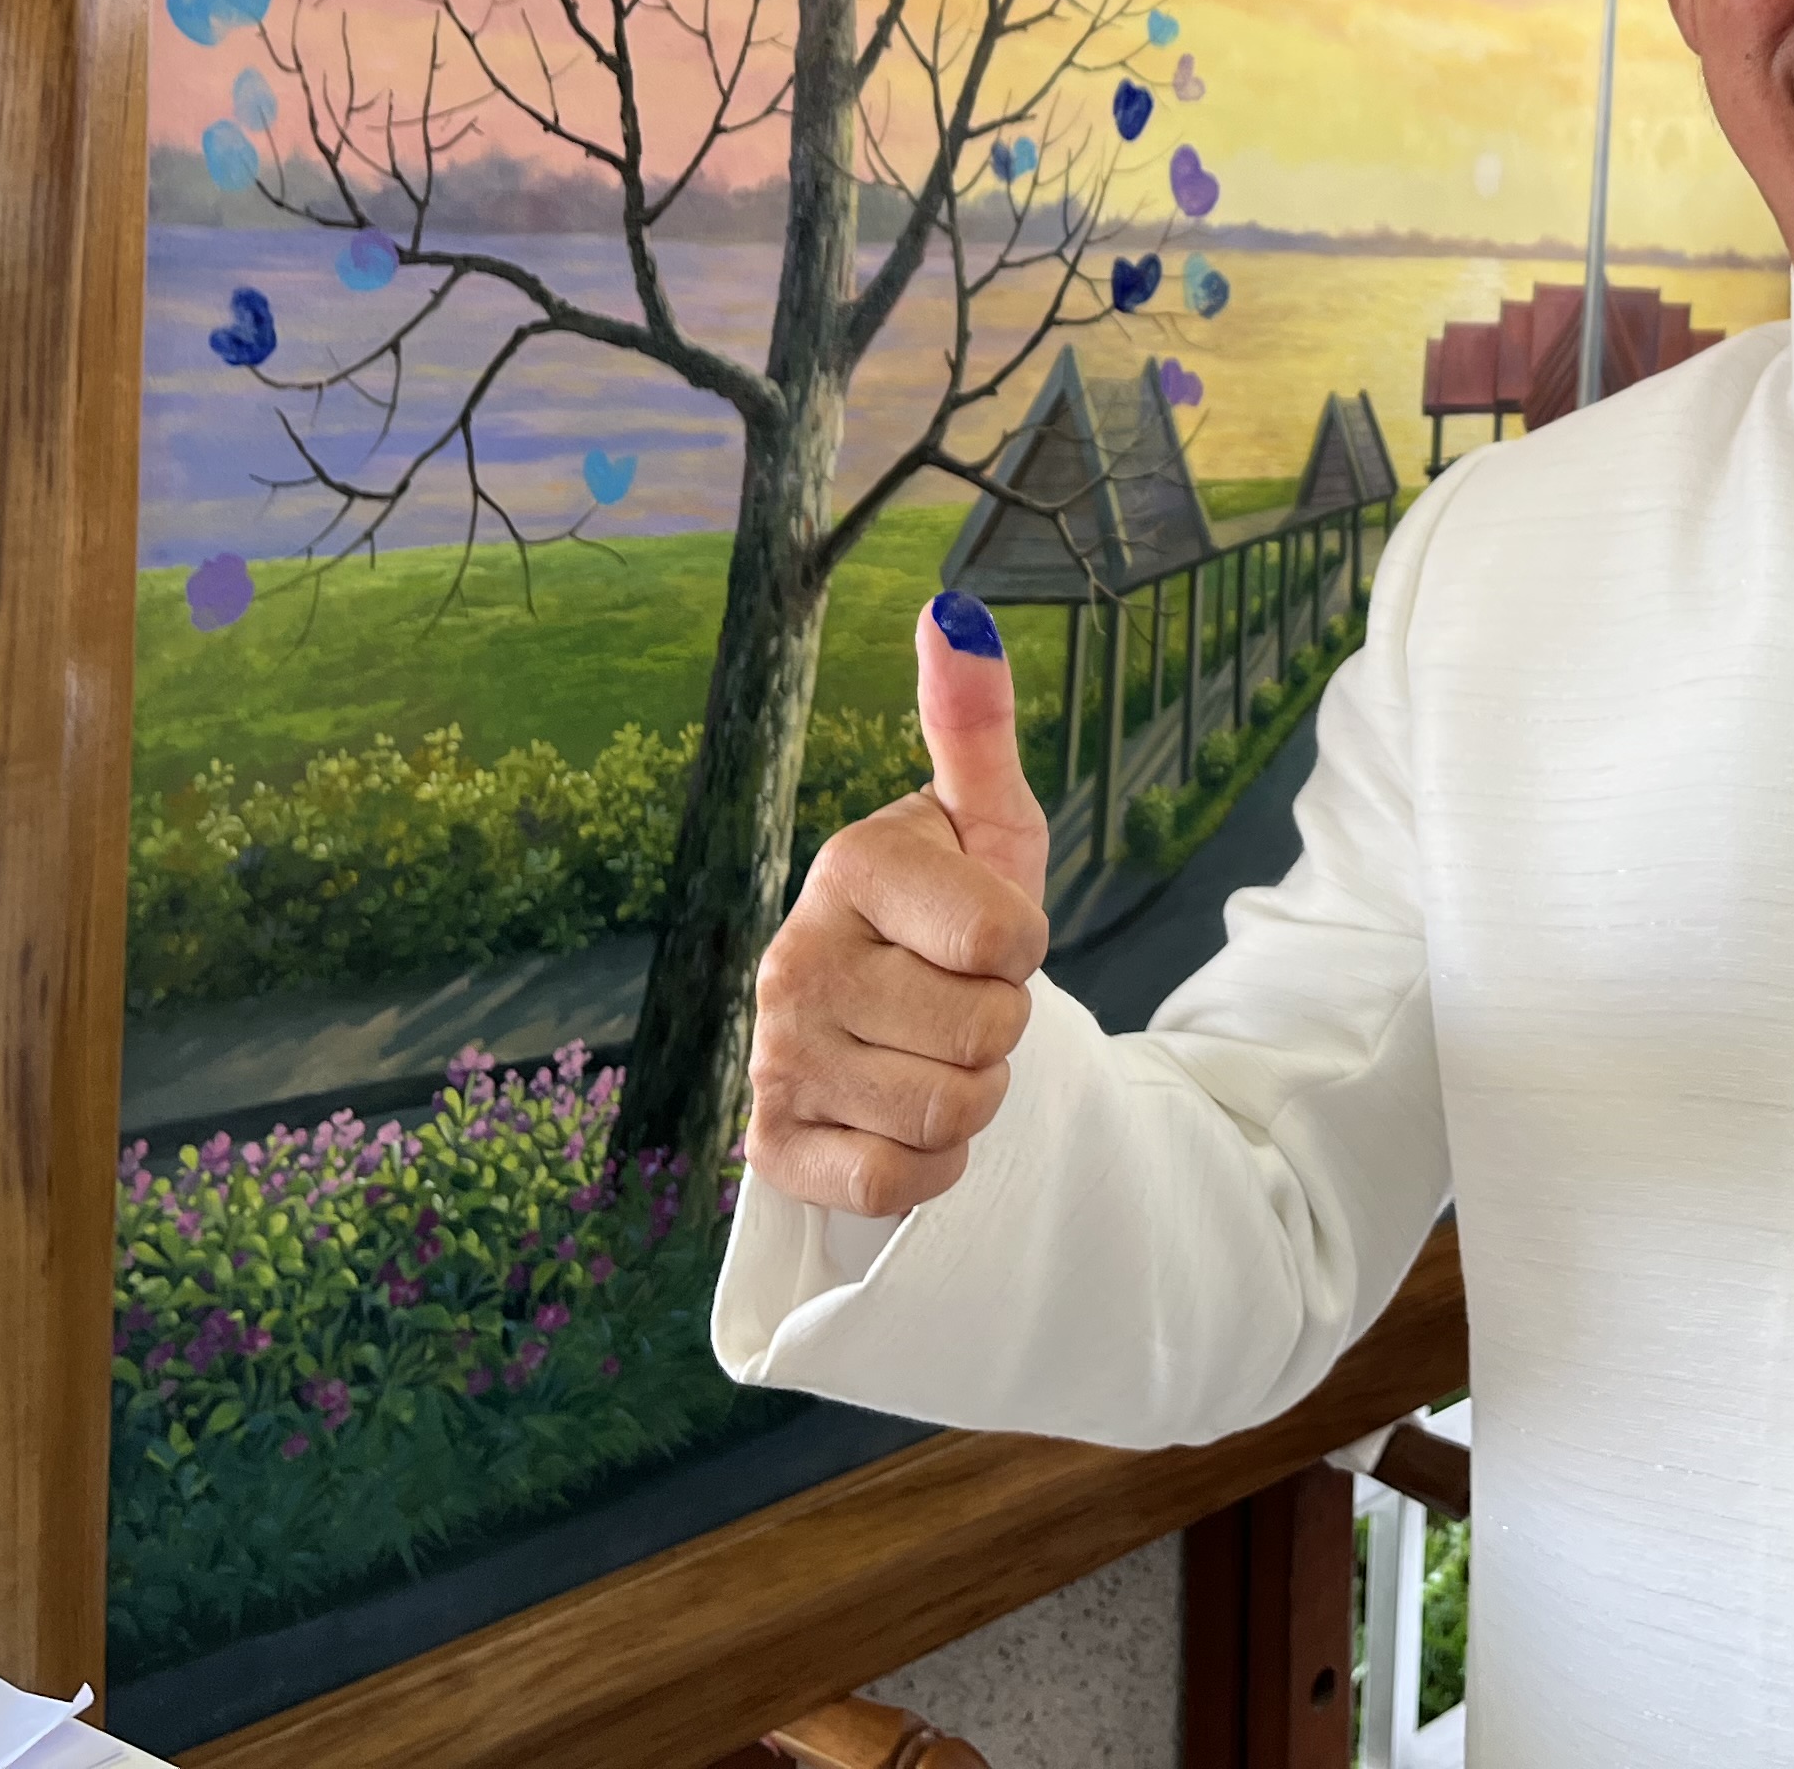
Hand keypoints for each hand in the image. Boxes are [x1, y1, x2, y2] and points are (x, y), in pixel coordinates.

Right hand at [745, 595, 1054, 1218]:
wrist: (896, 1031)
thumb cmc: (956, 917)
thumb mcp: (989, 827)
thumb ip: (976, 725)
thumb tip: (953, 610)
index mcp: (849, 865)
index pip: (1004, 939)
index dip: (1023, 949)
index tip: (989, 938)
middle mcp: (793, 956)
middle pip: (986, 1036)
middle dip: (1003, 1031)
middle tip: (961, 1004)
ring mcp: (773, 1055)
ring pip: (951, 1114)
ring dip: (974, 1098)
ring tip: (936, 1056)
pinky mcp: (771, 1146)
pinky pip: (898, 1184)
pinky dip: (929, 1168)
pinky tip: (900, 1119)